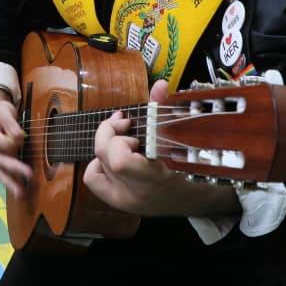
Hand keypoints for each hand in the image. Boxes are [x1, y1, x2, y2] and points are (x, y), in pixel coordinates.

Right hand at [0, 88, 30, 197]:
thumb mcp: (3, 111)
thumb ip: (10, 123)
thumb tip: (18, 136)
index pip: (3, 144)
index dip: (14, 141)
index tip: (22, 135)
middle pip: (1, 162)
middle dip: (15, 169)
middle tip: (29, 175)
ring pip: (1, 173)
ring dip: (11, 183)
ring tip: (21, 194)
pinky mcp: (2, 161)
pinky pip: (4, 174)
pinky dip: (12, 183)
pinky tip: (21, 192)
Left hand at [82, 80, 234, 216]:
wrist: (193, 199)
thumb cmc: (191, 166)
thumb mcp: (180, 138)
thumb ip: (163, 109)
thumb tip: (159, 84)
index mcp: (153, 179)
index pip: (119, 160)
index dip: (118, 137)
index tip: (130, 124)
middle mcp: (134, 193)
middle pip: (104, 156)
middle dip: (110, 132)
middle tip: (126, 124)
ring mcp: (123, 200)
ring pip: (96, 164)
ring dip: (107, 146)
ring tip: (125, 142)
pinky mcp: (116, 201)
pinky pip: (92, 178)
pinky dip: (98, 163)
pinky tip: (114, 157)